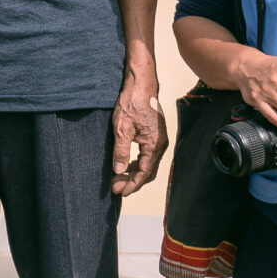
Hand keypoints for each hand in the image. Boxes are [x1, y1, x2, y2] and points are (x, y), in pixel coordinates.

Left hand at [109, 70, 166, 196]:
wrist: (141, 85)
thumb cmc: (131, 103)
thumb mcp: (121, 127)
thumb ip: (121, 150)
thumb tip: (119, 170)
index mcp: (154, 144)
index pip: (144, 173)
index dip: (132, 184)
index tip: (119, 192)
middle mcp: (160, 145)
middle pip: (148, 172)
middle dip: (132, 182)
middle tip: (116, 188)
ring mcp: (159, 141)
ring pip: (148, 165)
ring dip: (134, 173)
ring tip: (118, 179)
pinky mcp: (155, 136)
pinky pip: (148, 156)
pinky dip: (138, 164)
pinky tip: (126, 166)